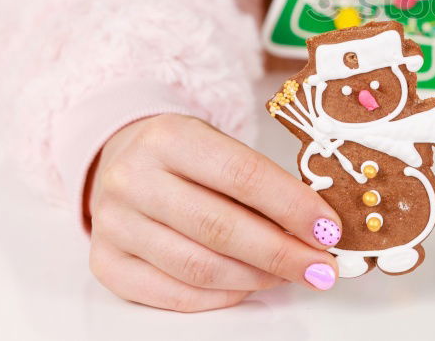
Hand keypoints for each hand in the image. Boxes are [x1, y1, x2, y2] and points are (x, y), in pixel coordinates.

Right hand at [86, 114, 341, 310]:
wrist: (121, 155)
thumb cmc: (186, 155)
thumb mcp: (221, 146)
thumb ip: (263, 183)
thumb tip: (318, 228)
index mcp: (170, 137)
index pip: (242, 176)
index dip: (292, 207)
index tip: (329, 230)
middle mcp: (134, 179)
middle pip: (219, 228)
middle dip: (281, 253)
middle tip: (321, 267)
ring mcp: (114, 224)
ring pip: (197, 267)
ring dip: (255, 278)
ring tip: (289, 275)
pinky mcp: (106, 262)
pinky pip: (171, 294)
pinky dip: (220, 297)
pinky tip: (249, 286)